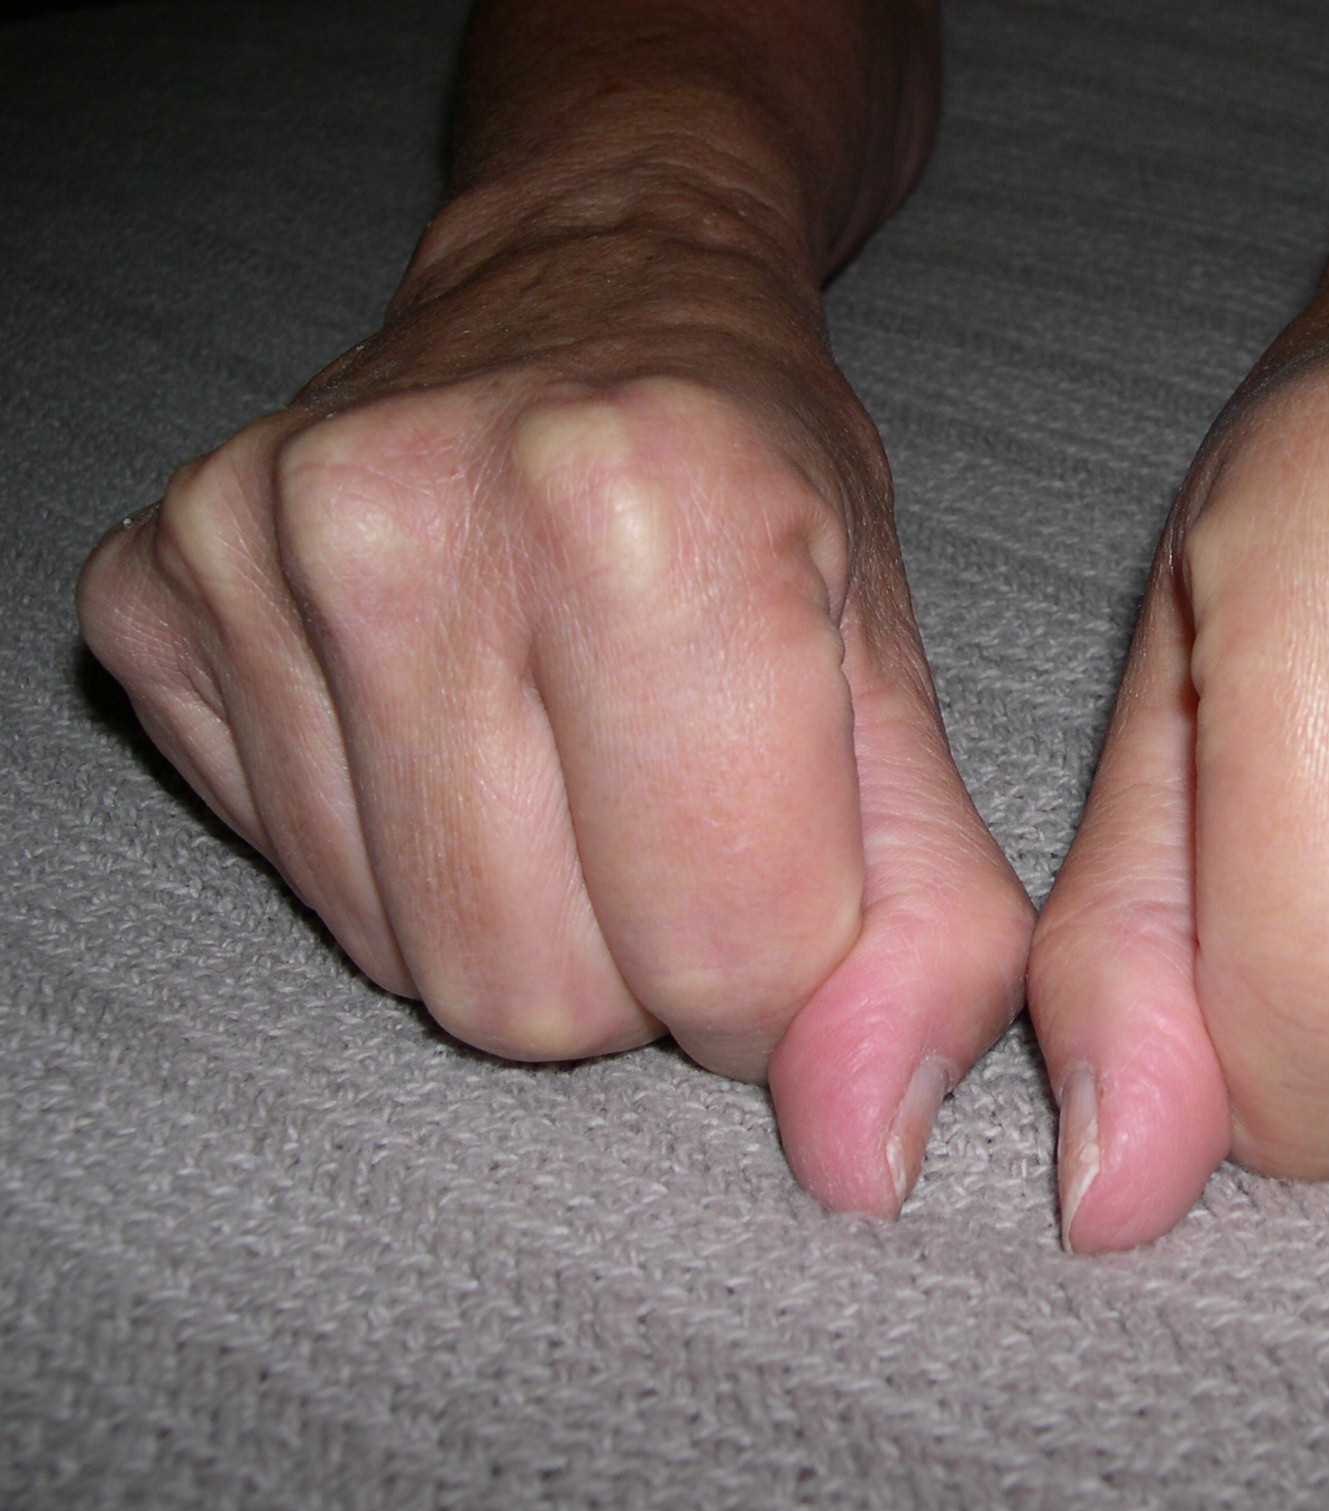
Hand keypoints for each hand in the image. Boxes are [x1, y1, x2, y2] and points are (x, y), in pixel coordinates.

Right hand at [77, 227, 1032, 1214]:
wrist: (594, 285)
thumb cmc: (766, 480)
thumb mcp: (902, 678)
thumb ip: (930, 929)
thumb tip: (860, 1160)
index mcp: (656, 510)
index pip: (729, 953)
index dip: (785, 969)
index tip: (790, 870)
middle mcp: (423, 514)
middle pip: (537, 996)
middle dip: (645, 963)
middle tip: (676, 810)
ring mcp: (253, 549)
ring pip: (409, 963)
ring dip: (524, 918)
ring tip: (570, 759)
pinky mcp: (152, 590)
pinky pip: (297, 879)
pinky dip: (400, 854)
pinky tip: (449, 720)